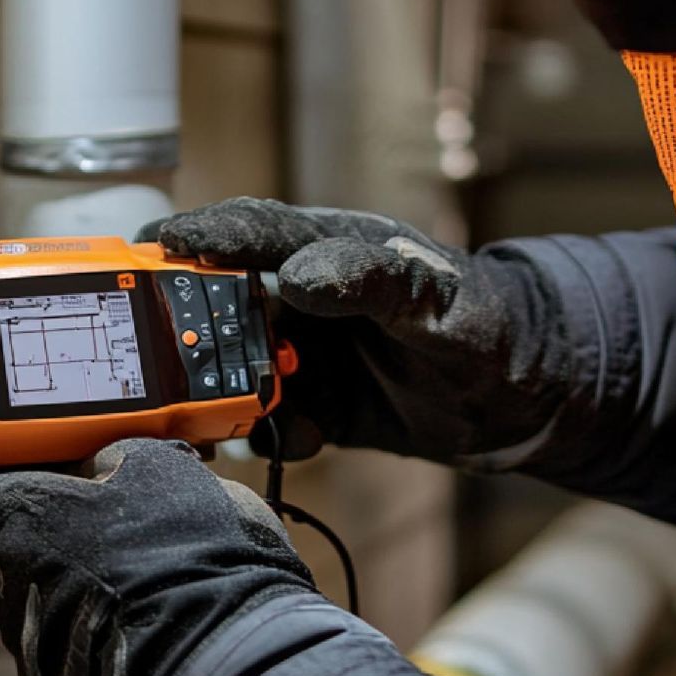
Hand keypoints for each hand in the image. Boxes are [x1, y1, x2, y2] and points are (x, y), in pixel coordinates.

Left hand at [0, 440, 313, 675]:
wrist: (228, 664)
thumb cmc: (192, 563)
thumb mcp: (164, 472)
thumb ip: (119, 461)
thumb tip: (108, 462)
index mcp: (13, 520)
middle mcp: (6, 586)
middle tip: (0, 508)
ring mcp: (33, 643)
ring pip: (10, 601)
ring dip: (38, 576)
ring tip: (96, 557)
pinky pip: (58, 639)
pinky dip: (83, 620)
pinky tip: (131, 610)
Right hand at [138, 198, 570, 462]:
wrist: (525, 401)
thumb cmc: (486, 323)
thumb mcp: (433, 296)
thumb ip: (370, 278)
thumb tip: (297, 275)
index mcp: (331, 249)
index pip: (253, 233)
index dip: (201, 235)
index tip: (151, 241)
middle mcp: (309, 300)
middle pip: (225, 306)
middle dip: (192, 331)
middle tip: (161, 355)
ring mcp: (310, 355)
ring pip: (240, 370)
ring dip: (227, 395)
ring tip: (221, 415)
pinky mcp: (321, 408)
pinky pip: (276, 424)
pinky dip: (274, 437)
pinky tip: (298, 443)